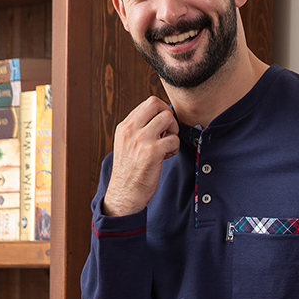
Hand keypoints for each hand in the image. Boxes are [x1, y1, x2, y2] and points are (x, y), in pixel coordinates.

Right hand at [102, 96, 179, 216]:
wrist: (124, 194)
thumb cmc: (129, 172)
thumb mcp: (125, 145)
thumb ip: (137, 130)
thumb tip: (158, 117)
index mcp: (124, 127)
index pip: (147, 104)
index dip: (159, 113)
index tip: (159, 129)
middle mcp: (131, 130)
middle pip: (156, 103)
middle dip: (167, 115)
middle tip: (166, 132)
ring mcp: (141, 140)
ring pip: (168, 118)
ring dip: (173, 131)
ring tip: (166, 145)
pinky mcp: (152, 152)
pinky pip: (173, 139)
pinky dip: (174, 148)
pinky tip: (166, 157)